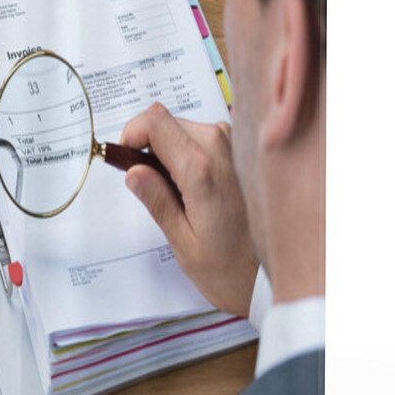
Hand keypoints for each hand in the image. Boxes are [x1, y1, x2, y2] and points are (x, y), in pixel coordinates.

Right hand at [121, 103, 257, 316]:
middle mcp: (220, 148)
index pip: (155, 121)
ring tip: (175, 195)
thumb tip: (133, 171)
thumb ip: (156, 200)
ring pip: (182, 128)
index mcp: (201, 169)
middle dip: (148, 148)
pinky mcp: (239, 151)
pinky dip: (187, 156)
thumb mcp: (182, 241)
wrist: (269, 273)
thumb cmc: (229, 266)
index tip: (125, 160)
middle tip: (147, 186)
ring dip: (168, 153)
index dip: (132, 134)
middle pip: (166, 122)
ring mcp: (233, 146)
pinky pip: (201, 138)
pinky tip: (193, 190)